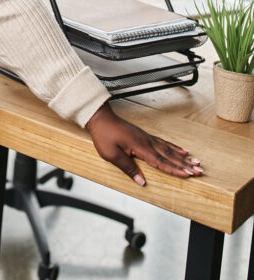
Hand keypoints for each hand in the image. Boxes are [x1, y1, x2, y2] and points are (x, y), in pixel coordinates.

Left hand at [85, 103, 202, 185]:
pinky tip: (181, 150)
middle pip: (169, 155)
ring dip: (183, 157)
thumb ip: (128, 168)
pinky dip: (174, 147)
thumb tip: (142, 182)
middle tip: (200, 170)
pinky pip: (163, 142)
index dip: (175, 169)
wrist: (100, 117)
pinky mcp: (144, 136)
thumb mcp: (111, 155)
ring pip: (168, 149)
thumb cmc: (104, 136)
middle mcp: (146, 141)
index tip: (189, 175)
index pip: (161, 161)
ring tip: (196, 161)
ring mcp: (146, 137)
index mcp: (140, 147)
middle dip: (185, 164)